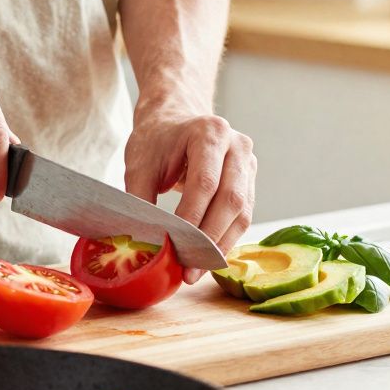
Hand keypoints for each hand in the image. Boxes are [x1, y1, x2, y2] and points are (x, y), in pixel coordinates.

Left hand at [123, 111, 255, 283]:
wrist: (174, 119)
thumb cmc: (156, 141)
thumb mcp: (140, 165)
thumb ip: (140, 199)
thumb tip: (144, 241)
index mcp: (210, 132)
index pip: (205, 183)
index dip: (192, 218)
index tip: (177, 247)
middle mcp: (237, 146)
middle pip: (231, 199)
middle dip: (209, 238)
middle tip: (188, 269)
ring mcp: (248, 163)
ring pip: (242, 213)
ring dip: (220, 245)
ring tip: (196, 270)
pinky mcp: (250, 181)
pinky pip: (243, 217)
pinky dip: (225, 240)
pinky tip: (208, 258)